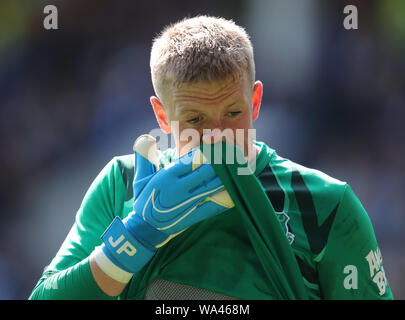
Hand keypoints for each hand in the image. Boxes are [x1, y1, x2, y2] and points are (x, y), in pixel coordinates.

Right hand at [95, 135, 233, 280]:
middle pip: (205, 172)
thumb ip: (144, 156)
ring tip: (237, 168)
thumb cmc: (144, 199)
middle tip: (233, 154)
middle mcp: (178, 189)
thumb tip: (147, 137)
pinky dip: (224, 200)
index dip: (207, 153)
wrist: (145, 229)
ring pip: (211, 187)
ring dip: (225, 178)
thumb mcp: (140, 177)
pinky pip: (212, 207)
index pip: (191, 160)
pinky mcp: (193, 216)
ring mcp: (187, 204)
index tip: (217, 146)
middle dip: (220, 163)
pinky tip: (235, 192)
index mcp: (167, 177)